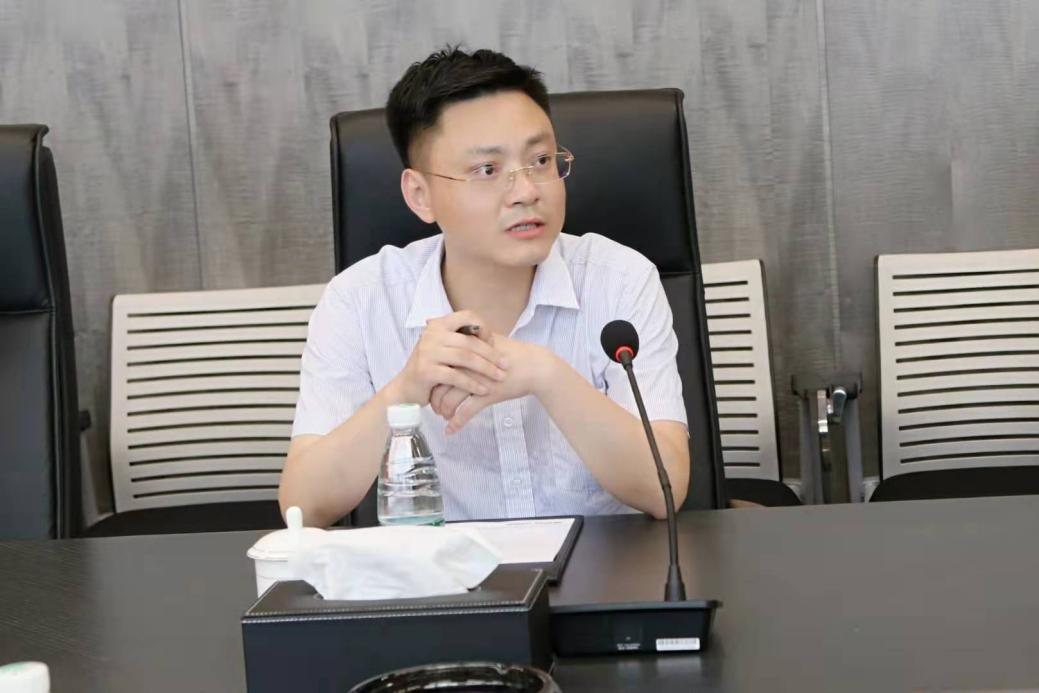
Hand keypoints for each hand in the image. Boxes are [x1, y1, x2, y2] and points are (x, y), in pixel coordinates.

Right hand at [388, 311, 507, 405]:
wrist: (407, 388)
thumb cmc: (432, 368)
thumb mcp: (445, 349)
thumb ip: (462, 340)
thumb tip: (494, 338)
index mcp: (438, 325)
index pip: (467, 316)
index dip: (483, 327)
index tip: (493, 342)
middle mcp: (432, 335)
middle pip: (470, 341)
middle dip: (491, 354)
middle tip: (506, 365)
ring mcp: (428, 352)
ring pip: (465, 358)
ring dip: (486, 369)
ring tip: (500, 377)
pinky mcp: (426, 371)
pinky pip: (456, 376)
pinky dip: (472, 384)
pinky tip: (483, 391)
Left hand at [435, 334, 557, 433]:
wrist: (534, 366)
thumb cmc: (512, 354)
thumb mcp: (489, 340)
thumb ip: (470, 339)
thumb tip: (453, 335)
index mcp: (465, 351)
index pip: (440, 367)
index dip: (433, 381)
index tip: (432, 388)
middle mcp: (467, 365)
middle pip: (440, 384)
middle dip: (434, 399)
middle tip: (435, 406)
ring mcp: (477, 380)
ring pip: (450, 400)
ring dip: (444, 411)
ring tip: (444, 416)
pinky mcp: (487, 395)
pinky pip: (466, 412)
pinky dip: (456, 423)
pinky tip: (450, 431)